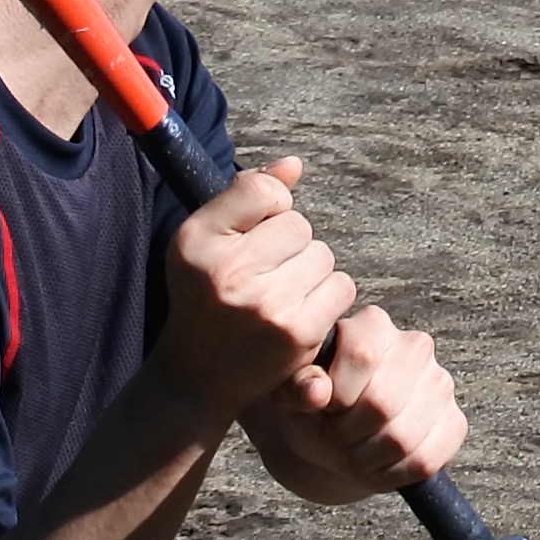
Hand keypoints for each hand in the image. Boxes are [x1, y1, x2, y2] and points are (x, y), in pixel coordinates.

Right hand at [153, 161, 358, 422]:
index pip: (264, 190)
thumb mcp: (204, 239)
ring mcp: (266, 306)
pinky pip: (340, 287)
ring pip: (323, 255)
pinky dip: (326, 297)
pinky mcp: (297, 334)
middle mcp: (229, 272)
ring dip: (310, 272)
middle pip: (299, 225)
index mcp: (198, 241)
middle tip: (263, 275)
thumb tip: (294, 164)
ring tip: (277, 295)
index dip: (269, 210)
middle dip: (289, 244)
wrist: (198, 375)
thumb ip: (246, 193)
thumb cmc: (204, 295)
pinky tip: (297, 313)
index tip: (253, 236)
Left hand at [253, 301, 467, 507]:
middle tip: (337, 435)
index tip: (324, 407)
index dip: (336, 395)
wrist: (340, 442)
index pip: (362, 354)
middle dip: (349, 432)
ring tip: (355, 448)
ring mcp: (440, 383)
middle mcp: (416, 346)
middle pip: (382, 402)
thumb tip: (316, 390)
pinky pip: (426, 459)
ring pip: (403, 437)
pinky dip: (395, 473)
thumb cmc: (316, 410)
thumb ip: (296, 388)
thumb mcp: (293, 397)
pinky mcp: (454, 422)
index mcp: (373, 326)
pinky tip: (380, 461)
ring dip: (369, 457)